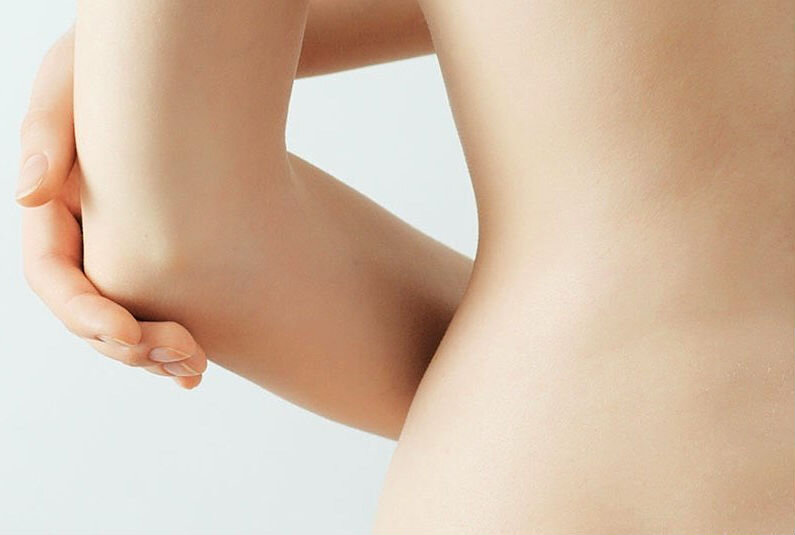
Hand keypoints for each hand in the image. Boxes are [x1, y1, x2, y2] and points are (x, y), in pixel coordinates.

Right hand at [17, 28, 206, 388]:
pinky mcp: (156, 252)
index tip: (129, 334)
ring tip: (195, 369)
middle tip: (185, 358)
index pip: (52, 276)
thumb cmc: (117, 64)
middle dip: (130, 346)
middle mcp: (81, 235)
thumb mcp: (73, 84)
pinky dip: (171, 341)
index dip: (86, 313)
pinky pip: (157, 307)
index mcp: (53, 205)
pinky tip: (197, 365)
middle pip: (89, 312)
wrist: (174, 63)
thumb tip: (27, 194)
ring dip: (155, 355)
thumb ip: (47, 133)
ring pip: (123, 321)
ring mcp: (117, 248)